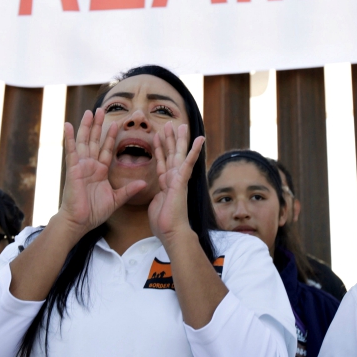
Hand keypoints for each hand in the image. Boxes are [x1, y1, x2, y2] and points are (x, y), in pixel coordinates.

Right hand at [57, 109, 146, 236]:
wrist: (80, 222)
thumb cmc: (94, 212)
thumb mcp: (116, 199)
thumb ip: (128, 190)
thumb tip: (144, 183)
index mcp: (100, 171)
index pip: (107, 149)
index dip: (111, 137)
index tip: (116, 124)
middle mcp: (90, 165)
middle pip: (95, 140)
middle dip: (98, 125)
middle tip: (101, 109)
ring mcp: (81, 166)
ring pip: (84, 141)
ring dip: (86, 126)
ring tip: (89, 111)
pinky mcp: (73, 169)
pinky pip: (71, 151)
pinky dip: (69, 138)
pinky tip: (68, 125)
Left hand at [148, 122, 203, 245]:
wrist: (173, 233)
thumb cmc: (164, 223)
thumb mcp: (156, 205)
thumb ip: (157, 196)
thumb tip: (157, 195)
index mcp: (167, 184)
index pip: (163, 162)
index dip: (160, 149)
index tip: (157, 136)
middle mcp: (174, 179)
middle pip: (172, 154)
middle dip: (171, 139)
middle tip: (170, 123)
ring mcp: (179, 179)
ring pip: (180, 155)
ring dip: (180, 139)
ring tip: (180, 124)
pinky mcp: (182, 181)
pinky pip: (188, 163)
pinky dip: (194, 150)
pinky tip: (200, 139)